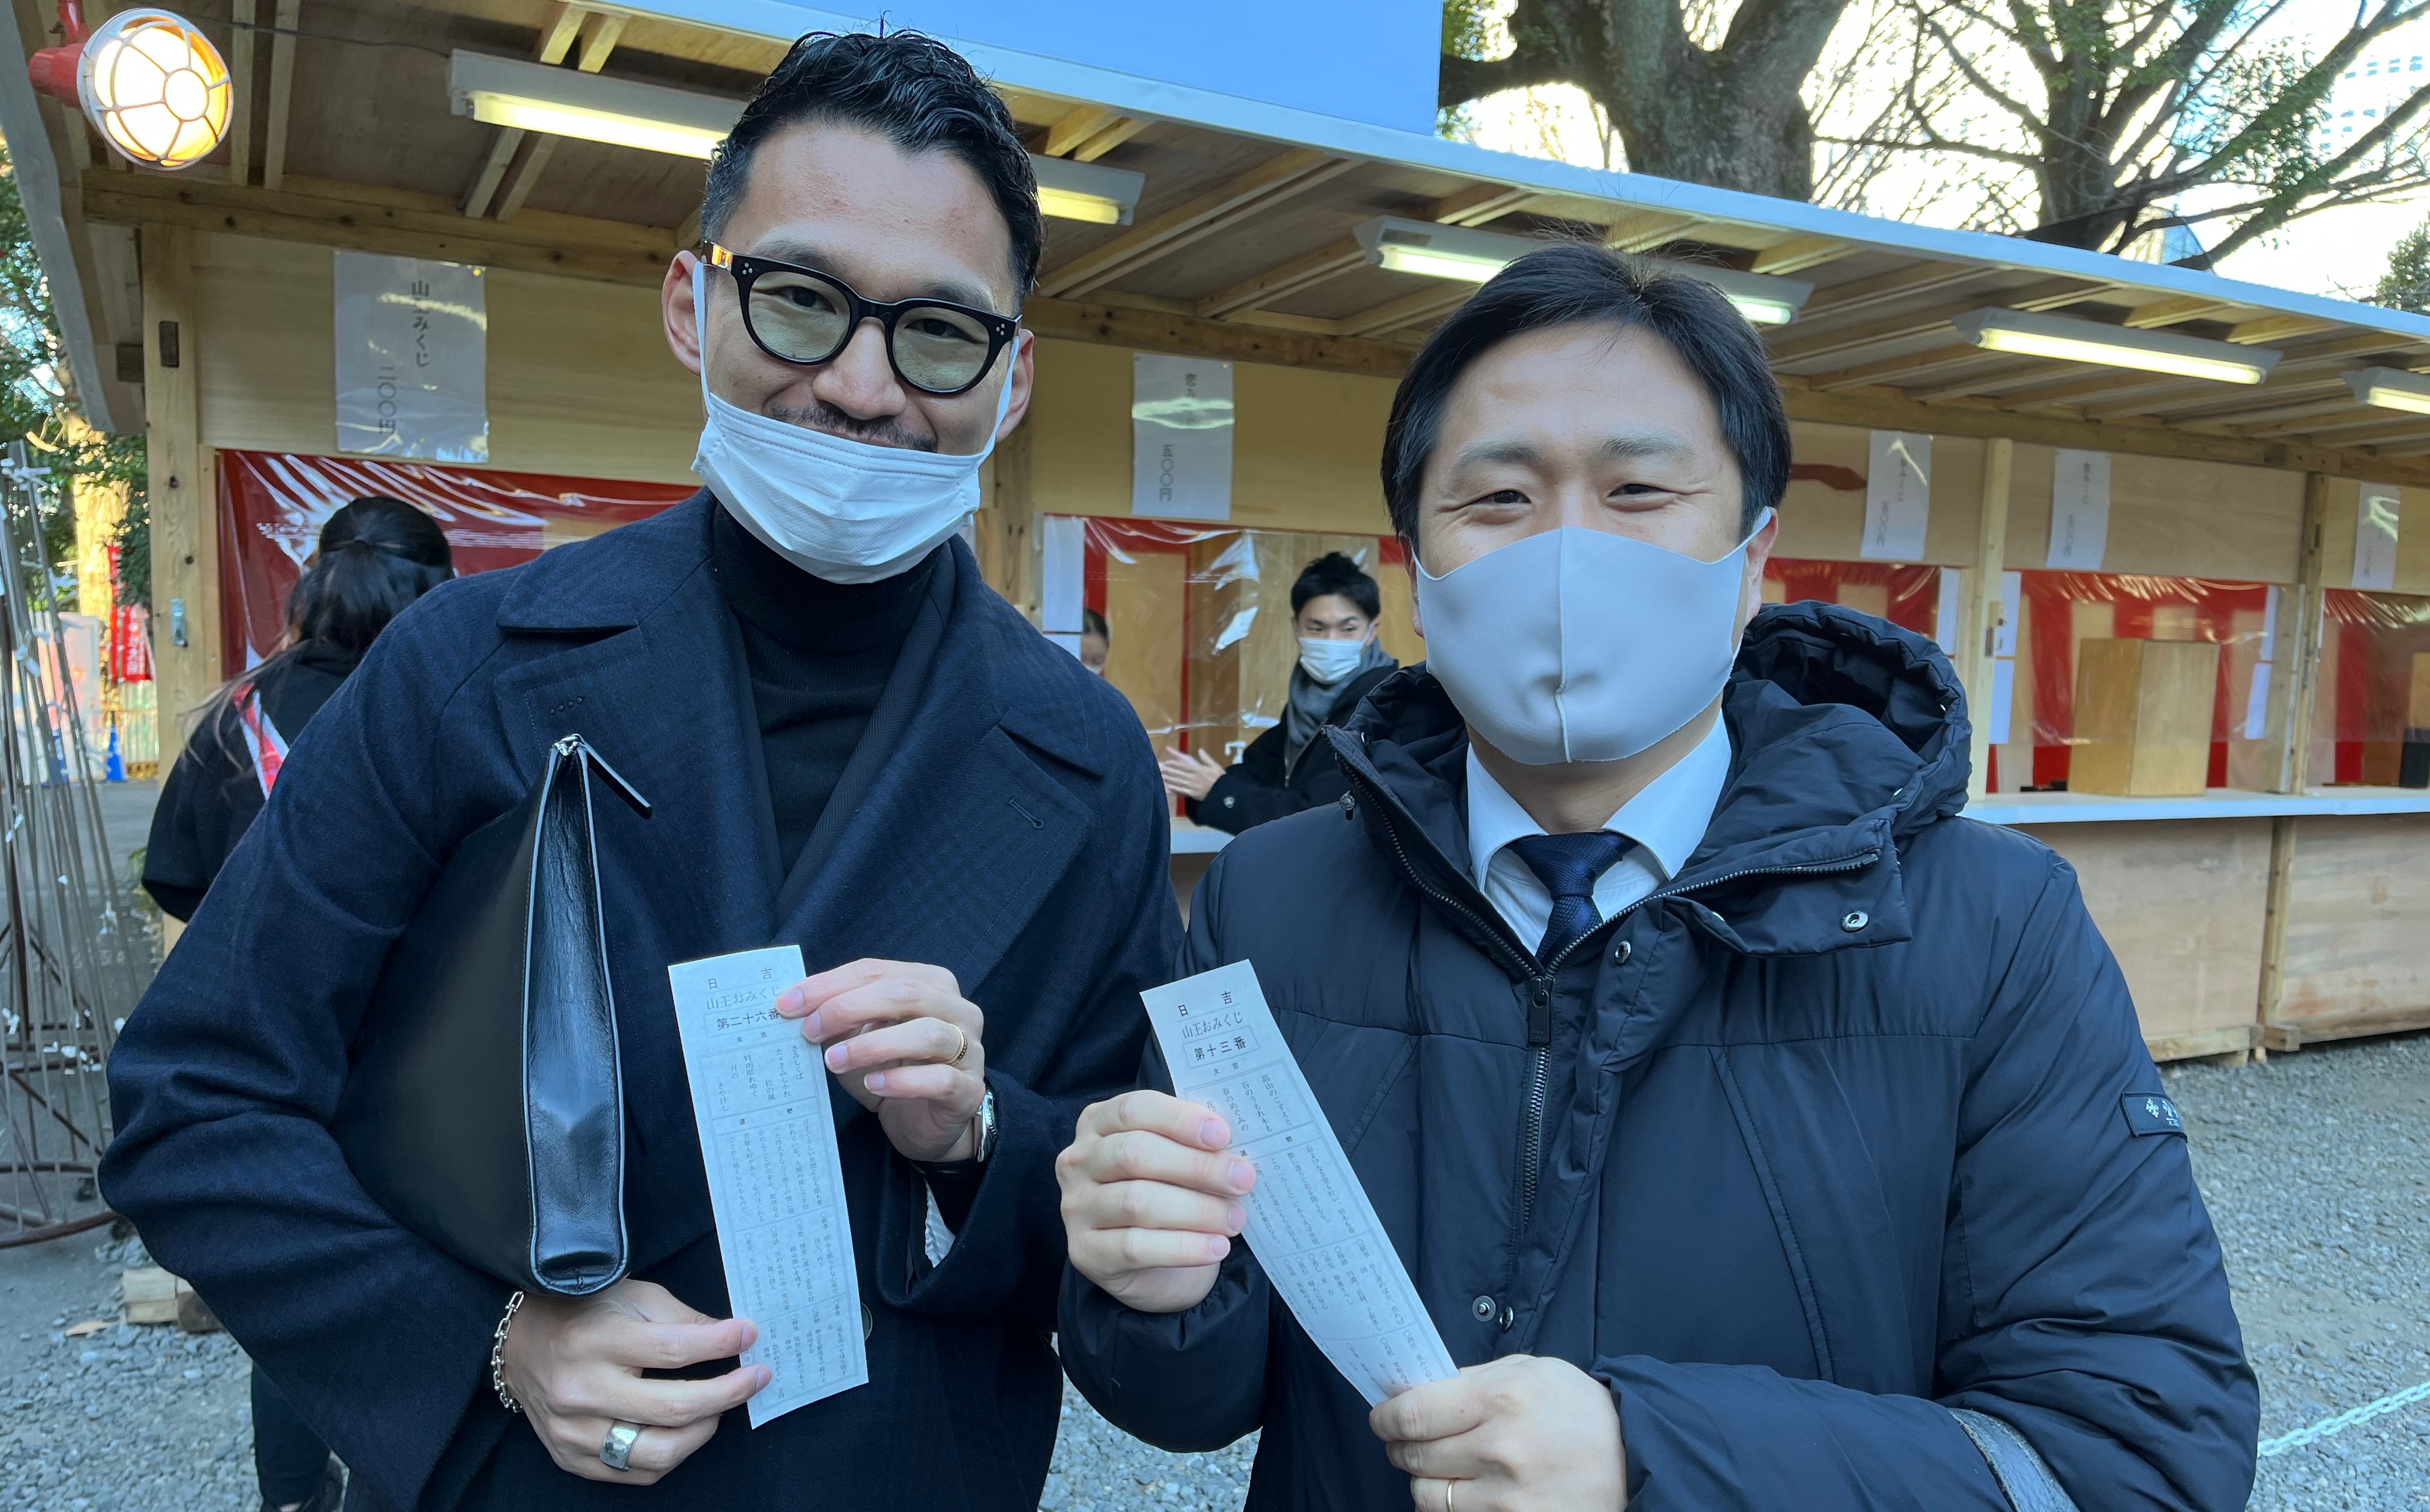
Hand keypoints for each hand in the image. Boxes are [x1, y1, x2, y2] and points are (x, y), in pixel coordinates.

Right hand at [498, 1279, 765, 1484]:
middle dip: (727, 1394)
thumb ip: (681, 1318)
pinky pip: (635, 1473)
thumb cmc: (584, 1314)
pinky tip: (686, 1431)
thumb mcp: (633, 1297)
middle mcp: (582, 1390)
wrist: (521, 1344)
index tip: (750, 1335)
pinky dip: (671, 1455)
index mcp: (596, 1341)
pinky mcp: (571, 1457)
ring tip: (719, 1407)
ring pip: (656, 1452)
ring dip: (703, 1431)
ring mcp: (574, 1431)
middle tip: (756, 1377)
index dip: (721, 1343)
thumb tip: (732, 1336)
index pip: (673, 1349)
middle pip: (672, 1407)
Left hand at [778, 959, 986, 1162]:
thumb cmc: (892, 1072)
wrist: (924, 1124)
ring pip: (926, 1033)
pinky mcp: (969, 1089)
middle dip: (848, 1008)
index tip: (788, 1004)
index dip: (830, 984)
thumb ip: (839, 1020)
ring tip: (833, 1061)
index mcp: (931, 984)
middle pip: (905, 993)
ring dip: (872, 1045)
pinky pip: (940, 1078)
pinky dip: (902, 1080)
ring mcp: (969, 1049)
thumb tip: (796, 1007)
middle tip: (809, 1030)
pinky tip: (874, 1084)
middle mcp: (957, 1009)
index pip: (877, 971)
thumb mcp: (859, 1040)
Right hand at [1058, 1090, 1253, 1313]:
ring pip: (1137, 1202)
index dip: (1179, 1119)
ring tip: (1235, 1218)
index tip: (1222, 1135)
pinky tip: (1216, 1246)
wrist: (1154, 1267)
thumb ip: (1195, 1146)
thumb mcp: (1177, 1162)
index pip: (1134, 1110)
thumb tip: (1234, 1150)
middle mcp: (1078, 1161)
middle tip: (1242, 1180)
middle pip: (1135, 1154)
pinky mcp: (1085, 1252)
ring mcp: (1076, 1207)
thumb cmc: (1169, 1195)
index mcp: (1098, 1123)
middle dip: (1196, 1166)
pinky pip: (1136, 1247)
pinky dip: (1184, 1247)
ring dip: (1196, 1210)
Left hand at [1159, 747, 1227, 801]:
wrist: (1224, 794)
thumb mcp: (1216, 766)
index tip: (1167, 762)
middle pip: (1179, 773)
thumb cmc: (1220, 779)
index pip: (1184, 766)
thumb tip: (1200, 750)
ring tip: (1161, 776)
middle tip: (1159, 768)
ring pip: (1178, 782)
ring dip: (1169, 779)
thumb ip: (1207, 758)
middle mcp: (1194, 778)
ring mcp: (1192, 786)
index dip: (1175, 764)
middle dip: (1169, 771)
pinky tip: (1168, 787)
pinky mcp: (1192, 794)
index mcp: (1199, 770)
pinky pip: (1182, 791)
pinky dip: (1174, 789)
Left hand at [1371, 1355, 1626, 1511]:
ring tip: (1443, 1467)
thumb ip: (1471, 1379)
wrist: (1632, 1459)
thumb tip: (1413, 1392)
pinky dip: (1449, 1508)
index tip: (1382, 1418)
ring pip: (1427, 1495)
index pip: (1412, 1414)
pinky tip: (1468, 1493)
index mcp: (1501, 1397)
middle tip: (1405, 1441)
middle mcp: (1501, 1449)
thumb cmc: (1577, 1410)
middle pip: (1413, 1456)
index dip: (1386, 1417)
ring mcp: (1507, 1498)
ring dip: (1425, 1481)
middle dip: (1401, 1447)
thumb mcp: (1530, 1371)